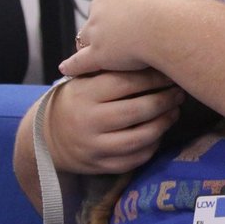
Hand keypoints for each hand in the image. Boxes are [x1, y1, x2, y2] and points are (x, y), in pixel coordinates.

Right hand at [45, 68, 184, 175]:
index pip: (126, 83)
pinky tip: (159, 134)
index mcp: (85, 94)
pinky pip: (135, 159)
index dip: (153, 77)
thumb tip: (153, 58)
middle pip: (138, 110)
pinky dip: (152, 146)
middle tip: (178, 92)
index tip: (170, 72)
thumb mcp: (83, 81)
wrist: (46, 136)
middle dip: (164, 100)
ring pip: (141, 138)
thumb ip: (110, 71)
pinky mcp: (100, 166)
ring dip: (164, 124)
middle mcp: (89, 121)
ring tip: (173, 112)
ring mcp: (95, 146)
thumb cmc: (74, 100)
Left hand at [61, 0, 188, 76]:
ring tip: (96, 52)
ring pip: (86, 36)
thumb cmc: (168, 1)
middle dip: (105, 23)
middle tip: (121, 34)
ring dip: (90, 43)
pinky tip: (67, 68)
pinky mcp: (98, 54)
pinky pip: (80, 62)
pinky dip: (74, 66)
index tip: (130, 13)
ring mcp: (97, 30)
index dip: (121, 6)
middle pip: (98, 15)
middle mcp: (103, 5)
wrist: (166, 23)